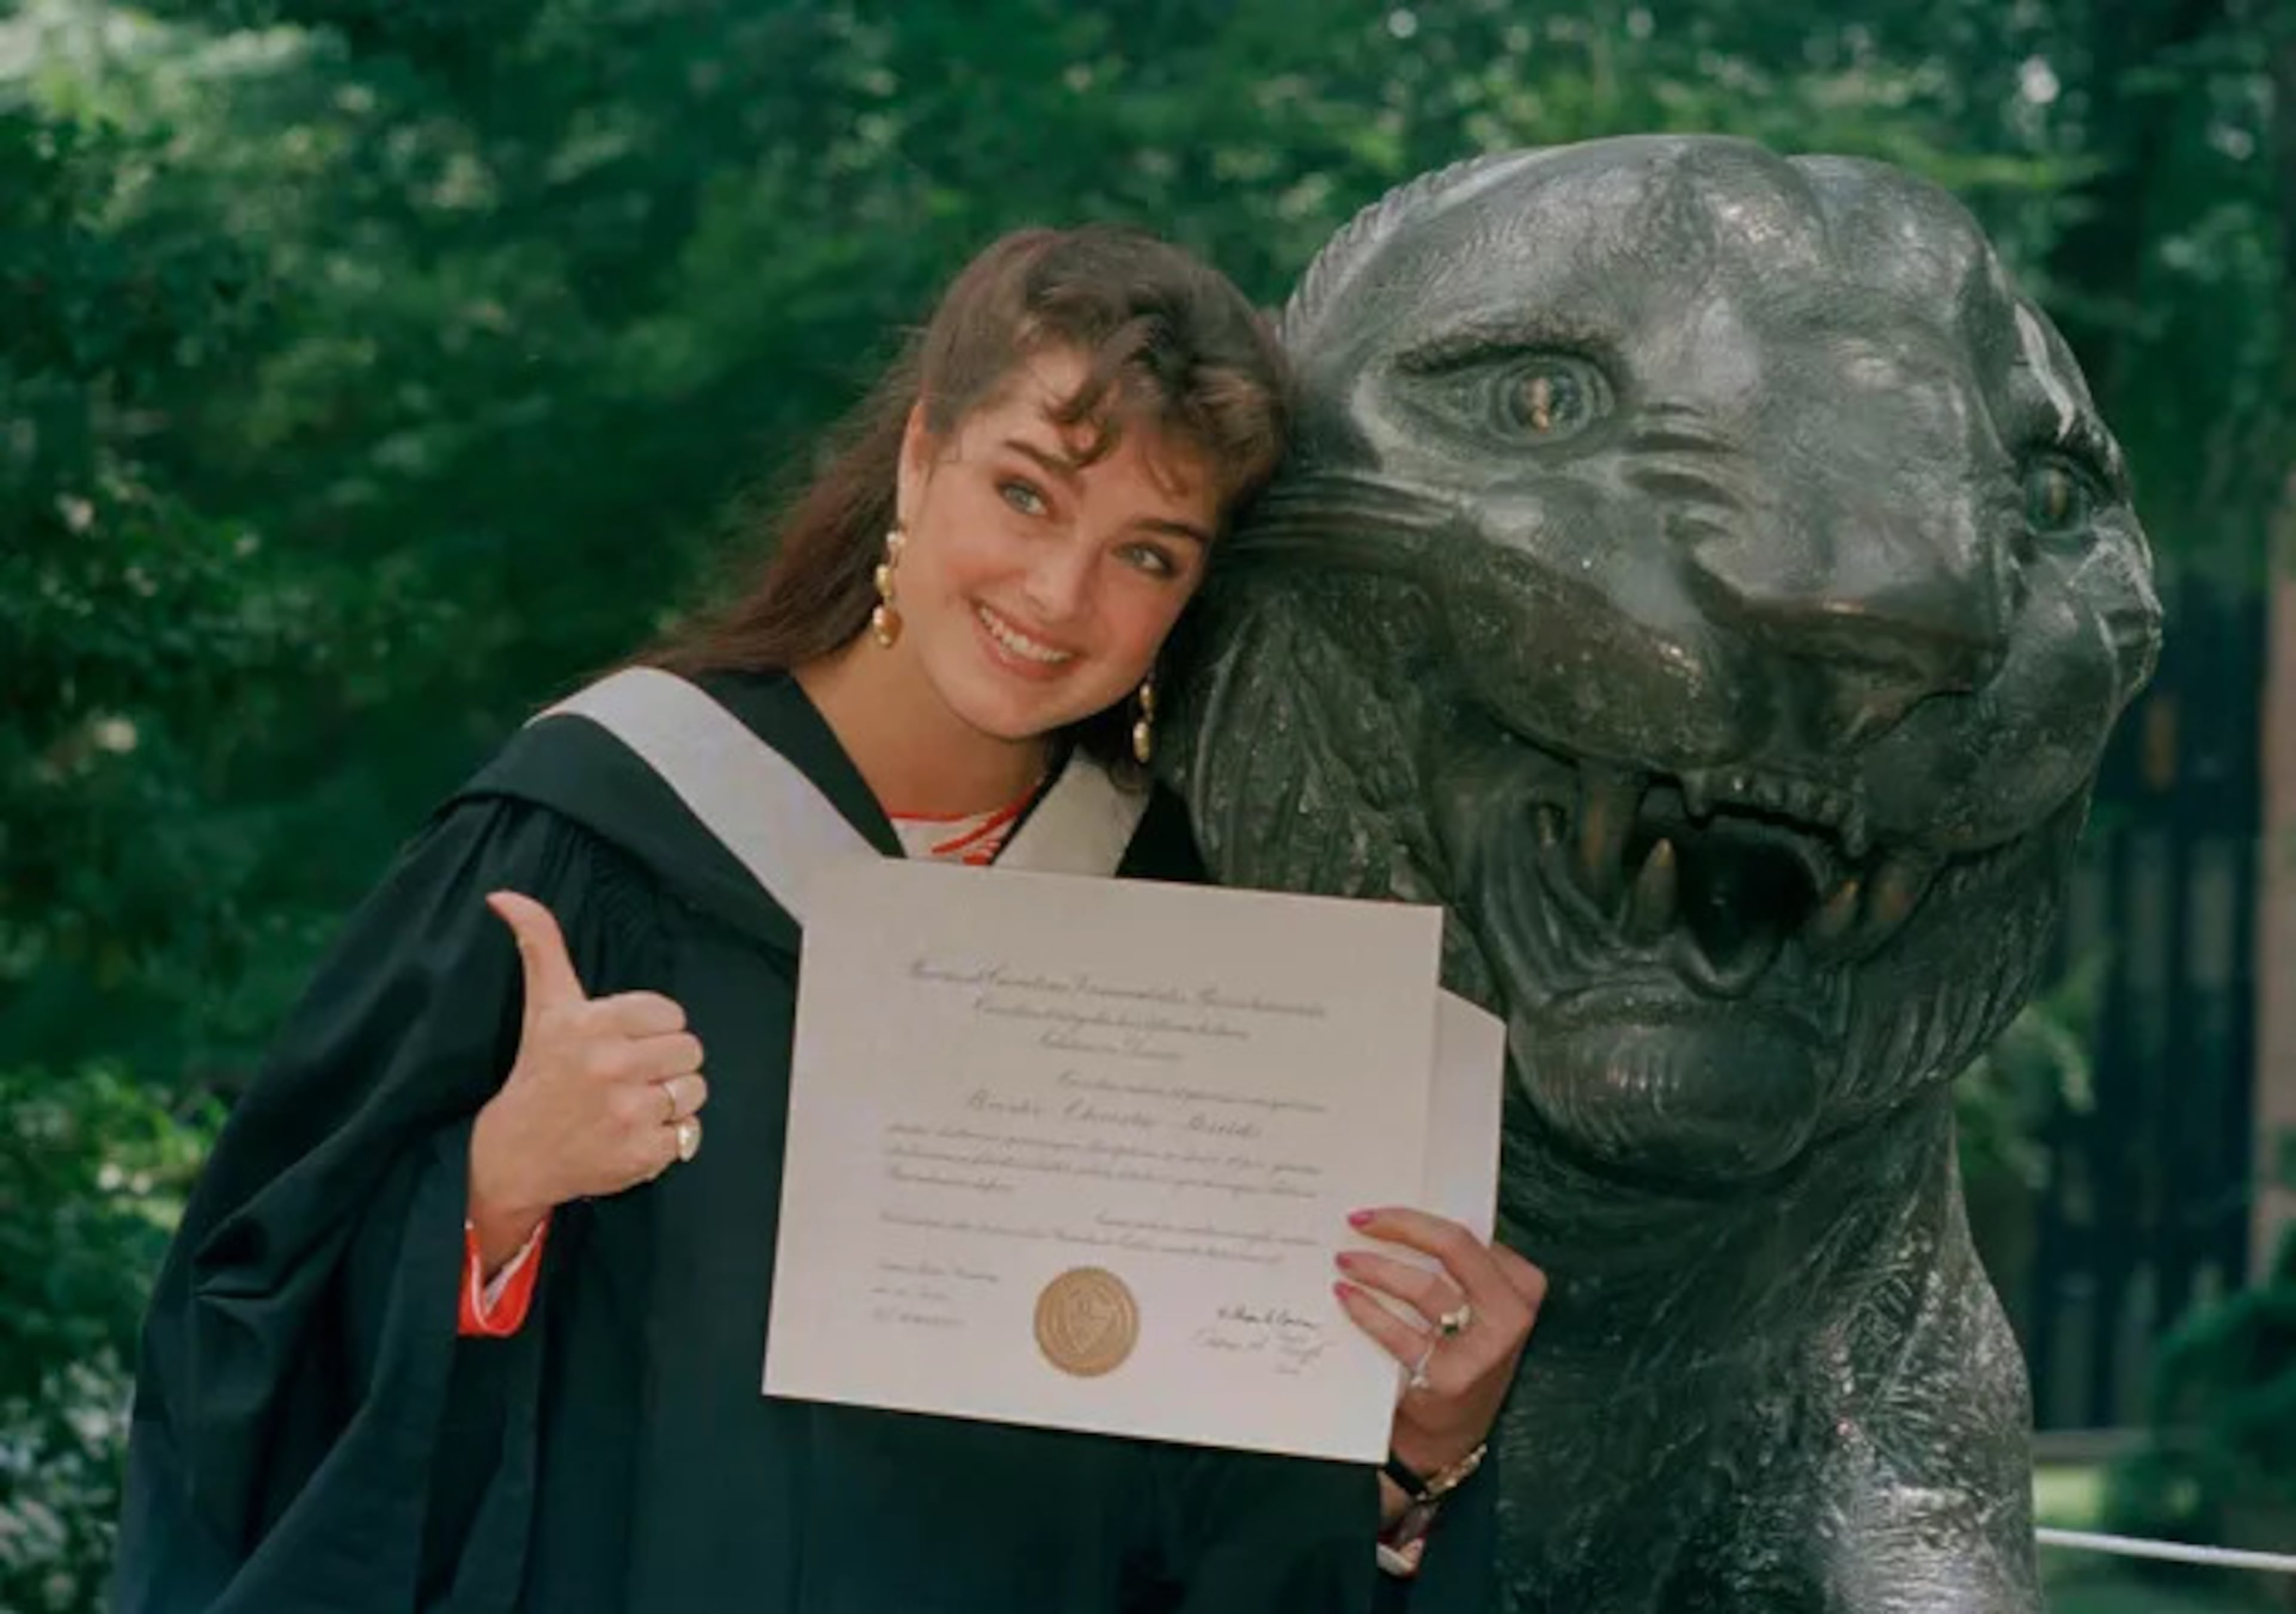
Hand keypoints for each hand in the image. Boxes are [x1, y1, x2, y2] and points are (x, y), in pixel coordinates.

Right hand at [468, 892, 707, 1267]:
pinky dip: (667, 1138)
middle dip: (666, 1062)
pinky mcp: (642, 1153)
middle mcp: (612, 1065)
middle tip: (629, 1074)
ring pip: (695, 1090)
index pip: (671, 1014)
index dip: (652, 1029)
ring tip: (631, 1103)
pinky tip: (631, 1133)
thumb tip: (506, 895)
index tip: (622, 1042)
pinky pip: (689, 1133)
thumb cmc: (537, 1074)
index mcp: (593, 1024)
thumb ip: (540, 945)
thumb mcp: (543, 1006)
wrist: (513, 1156)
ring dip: (671, 1099)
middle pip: (690, 1050)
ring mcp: (629, 1112)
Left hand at [1332, 1208, 1545, 1505]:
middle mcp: (1510, 1314)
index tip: (1375, 1211)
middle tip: (1357, 1220)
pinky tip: (1346, 1298)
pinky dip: (1367, 1310)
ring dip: (1375, 1268)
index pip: (1465, 1234)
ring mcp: (1483, 1349)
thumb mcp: (1476, 1304)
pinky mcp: (1450, 1379)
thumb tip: (1394, 1218)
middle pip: (1452, 1247)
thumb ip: (1456, 1266)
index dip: (1414, 1218)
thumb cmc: (1460, 1352)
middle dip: (1399, 1226)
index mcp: (1522, 1285)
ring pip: (1424, 1287)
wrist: (1453, 1428)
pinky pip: (1400, 1333)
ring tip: (1346, 1261)